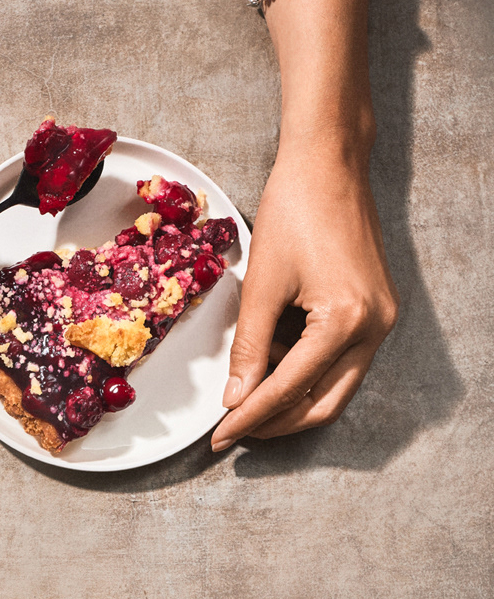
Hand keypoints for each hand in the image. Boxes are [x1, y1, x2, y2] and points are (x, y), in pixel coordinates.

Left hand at [212, 141, 398, 449]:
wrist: (328, 163)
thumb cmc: (295, 210)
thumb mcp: (262, 287)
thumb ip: (249, 350)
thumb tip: (235, 399)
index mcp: (346, 321)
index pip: (289, 390)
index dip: (249, 417)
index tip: (220, 435)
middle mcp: (373, 328)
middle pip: (323, 405)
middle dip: (276, 422)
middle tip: (234, 430)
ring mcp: (379, 321)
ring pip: (334, 389)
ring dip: (290, 400)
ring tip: (247, 397)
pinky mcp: (374, 311)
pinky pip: (340, 362)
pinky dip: (305, 372)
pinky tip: (272, 364)